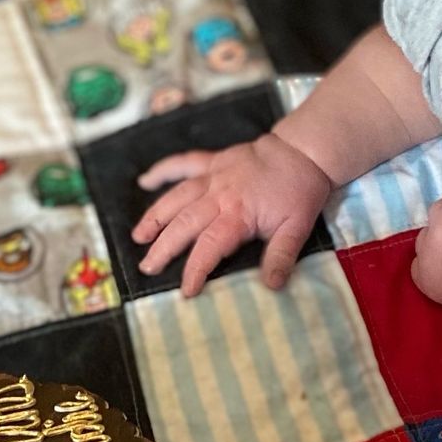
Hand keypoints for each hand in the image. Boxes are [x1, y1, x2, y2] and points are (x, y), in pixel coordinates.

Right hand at [132, 132, 331, 296]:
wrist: (302, 151)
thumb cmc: (299, 192)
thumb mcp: (297, 228)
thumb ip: (281, 256)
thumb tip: (271, 285)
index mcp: (238, 214)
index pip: (210, 247)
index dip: (195, 269)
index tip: (186, 290)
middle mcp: (219, 195)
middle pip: (184, 223)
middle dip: (163, 247)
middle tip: (147, 267)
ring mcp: (213, 176)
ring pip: (176, 197)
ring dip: (155, 216)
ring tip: (138, 237)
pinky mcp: (213, 161)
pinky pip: (183, 163)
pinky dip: (163, 170)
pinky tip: (144, 181)